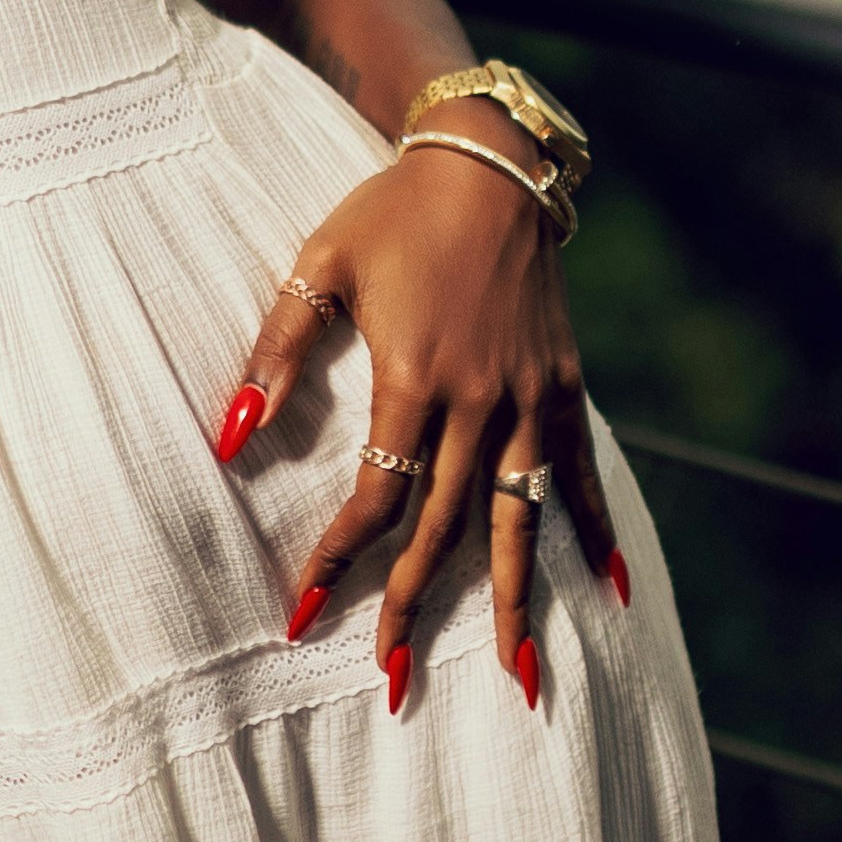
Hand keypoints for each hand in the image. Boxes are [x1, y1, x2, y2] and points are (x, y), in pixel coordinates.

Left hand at [213, 143, 627, 707]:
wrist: (489, 162)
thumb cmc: (391, 213)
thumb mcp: (318, 268)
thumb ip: (275, 353)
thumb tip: (229, 436)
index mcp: (414, 376)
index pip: (376, 497)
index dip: (339, 558)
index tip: (302, 613)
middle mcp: (480, 401)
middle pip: (445, 528)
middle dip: (412, 605)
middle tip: (390, 677)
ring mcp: (531, 400)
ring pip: (518, 522)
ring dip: (514, 604)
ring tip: (519, 679)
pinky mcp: (564, 389)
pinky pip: (580, 477)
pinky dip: (596, 534)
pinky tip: (612, 595)